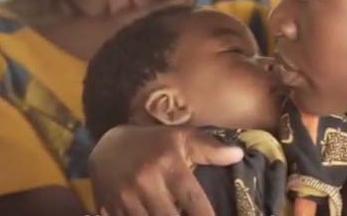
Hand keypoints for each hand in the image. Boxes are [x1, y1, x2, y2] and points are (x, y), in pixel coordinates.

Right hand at [89, 125, 243, 215]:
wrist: (107, 146)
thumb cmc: (153, 144)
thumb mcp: (181, 139)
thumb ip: (210, 149)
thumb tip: (238, 155)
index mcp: (168, 164)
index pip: (194, 202)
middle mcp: (145, 182)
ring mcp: (124, 198)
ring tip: (174, 215)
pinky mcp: (107, 210)